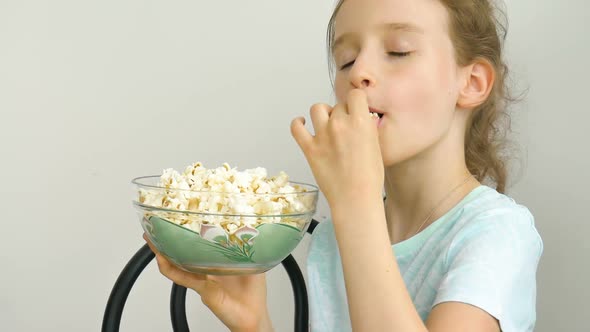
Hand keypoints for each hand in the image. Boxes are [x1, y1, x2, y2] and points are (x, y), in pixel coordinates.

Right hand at [144, 234, 272, 331]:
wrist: (252, 317)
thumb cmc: (254, 293)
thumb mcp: (253, 263)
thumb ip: (247, 249)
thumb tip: (246, 228)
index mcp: (218, 261)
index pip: (200, 244)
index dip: (190, 233)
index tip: (183, 219)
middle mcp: (207, 269)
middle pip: (184, 252)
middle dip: (169, 240)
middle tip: (157, 226)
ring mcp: (202, 279)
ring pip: (178, 264)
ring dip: (163, 252)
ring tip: (152, 240)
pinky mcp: (202, 289)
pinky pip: (184, 278)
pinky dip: (171, 270)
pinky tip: (162, 260)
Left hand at [290, 89, 383, 205]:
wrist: (356, 199)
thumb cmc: (370, 178)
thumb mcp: (376, 146)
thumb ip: (366, 128)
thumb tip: (360, 118)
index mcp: (360, 122)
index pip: (355, 94)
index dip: (356, 101)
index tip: (356, 108)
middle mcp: (340, 124)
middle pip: (338, 105)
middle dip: (342, 113)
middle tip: (345, 128)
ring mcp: (322, 136)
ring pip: (317, 109)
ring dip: (323, 114)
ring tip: (327, 124)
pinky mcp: (309, 148)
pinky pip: (296, 127)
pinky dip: (298, 123)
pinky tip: (303, 124)